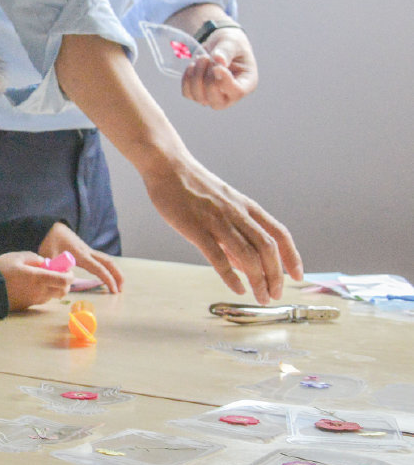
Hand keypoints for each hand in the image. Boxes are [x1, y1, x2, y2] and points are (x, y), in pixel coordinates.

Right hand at [0, 252, 72, 310]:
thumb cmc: (1, 270)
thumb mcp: (16, 257)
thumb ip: (33, 258)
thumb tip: (44, 263)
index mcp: (39, 278)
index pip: (64, 280)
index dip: (70, 275)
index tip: (68, 270)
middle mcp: (40, 291)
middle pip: (62, 291)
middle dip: (64, 283)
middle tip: (58, 275)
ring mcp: (34, 300)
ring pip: (52, 296)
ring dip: (53, 288)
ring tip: (41, 279)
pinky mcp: (28, 306)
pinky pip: (41, 299)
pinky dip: (42, 292)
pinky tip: (31, 286)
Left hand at [38, 222, 122, 293]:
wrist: (52, 227)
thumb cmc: (50, 242)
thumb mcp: (49, 256)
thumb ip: (56, 268)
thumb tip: (65, 279)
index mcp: (81, 255)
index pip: (99, 268)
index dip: (108, 279)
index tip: (114, 290)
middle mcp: (88, 252)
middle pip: (109, 262)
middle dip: (117, 276)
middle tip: (120, 290)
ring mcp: (88, 250)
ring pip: (107, 260)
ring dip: (115, 271)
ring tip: (118, 285)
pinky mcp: (86, 251)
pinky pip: (102, 259)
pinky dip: (108, 267)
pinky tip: (108, 275)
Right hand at [142, 155, 301, 303]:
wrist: (167, 167)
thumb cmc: (193, 188)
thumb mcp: (222, 207)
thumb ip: (234, 236)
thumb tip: (245, 266)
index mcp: (246, 206)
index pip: (279, 234)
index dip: (292, 256)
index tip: (297, 276)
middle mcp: (237, 213)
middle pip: (267, 248)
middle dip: (276, 275)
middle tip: (276, 294)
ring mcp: (217, 221)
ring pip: (247, 255)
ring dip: (259, 280)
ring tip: (261, 297)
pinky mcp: (196, 228)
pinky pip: (217, 257)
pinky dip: (230, 276)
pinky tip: (238, 289)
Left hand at [180, 27, 256, 109]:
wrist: (218, 44)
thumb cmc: (231, 43)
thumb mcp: (232, 42)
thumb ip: (226, 51)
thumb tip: (218, 61)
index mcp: (247, 83)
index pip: (238, 92)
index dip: (225, 82)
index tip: (217, 66)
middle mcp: (231, 94)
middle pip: (217, 103)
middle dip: (207, 80)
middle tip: (206, 58)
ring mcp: (213, 96)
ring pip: (200, 98)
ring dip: (196, 77)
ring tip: (201, 58)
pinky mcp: (198, 93)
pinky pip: (188, 93)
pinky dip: (187, 79)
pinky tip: (192, 65)